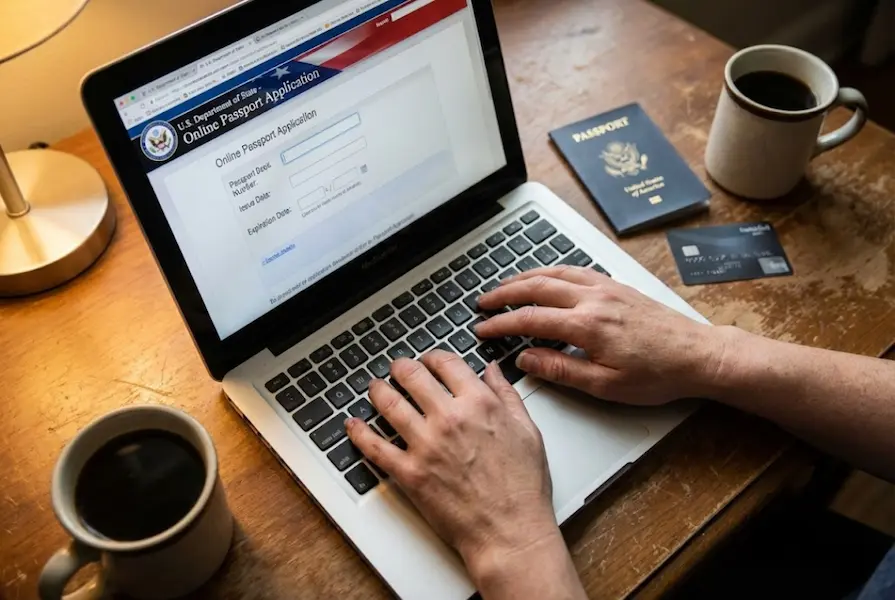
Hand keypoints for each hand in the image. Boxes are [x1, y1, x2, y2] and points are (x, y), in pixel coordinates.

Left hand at [346, 352, 584, 598]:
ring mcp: (426, 445)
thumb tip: (492, 370)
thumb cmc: (522, 487)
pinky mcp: (409, 473)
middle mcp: (450, 418)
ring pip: (388, 403)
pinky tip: (353, 424)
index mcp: (480, 404)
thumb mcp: (527, 431)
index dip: (433, 356)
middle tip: (396, 368)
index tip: (428, 360)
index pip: (446, 363)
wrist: (510, 532)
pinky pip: (374, 447)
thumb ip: (506, 395)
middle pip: (412, 375)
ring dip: (377, 390)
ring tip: (375, 388)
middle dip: (400, 367)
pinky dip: (359, 433)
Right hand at [476, 266, 728, 404]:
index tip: (482, 329)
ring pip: (554, 273)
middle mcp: (594, 299)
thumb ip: (561, 370)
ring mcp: (606, 288)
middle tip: (482, 302)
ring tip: (504, 286)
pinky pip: (575, 270)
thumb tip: (526, 359)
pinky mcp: (617, 286)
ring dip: (524, 277)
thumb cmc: (658, 375)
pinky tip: (544, 277)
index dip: (500, 324)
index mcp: (588, 326)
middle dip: (504, 293)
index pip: (530, 319)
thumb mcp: (605, 386)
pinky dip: (551, 271)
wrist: (698, 355)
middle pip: (536, 287)